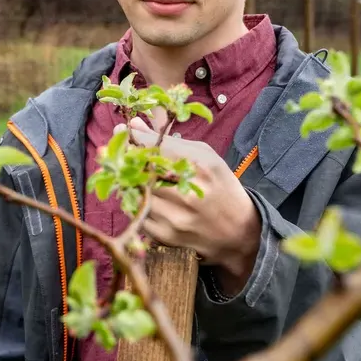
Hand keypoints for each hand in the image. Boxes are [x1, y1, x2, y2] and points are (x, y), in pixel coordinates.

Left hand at [124, 117, 261, 295]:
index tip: (122, 133)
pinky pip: (136, 213)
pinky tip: (144, 197)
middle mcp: (186, 194)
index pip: (153, 148)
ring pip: (134, 192)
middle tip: (121, 153)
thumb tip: (132, 125)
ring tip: (134, 175)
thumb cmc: (220, 186)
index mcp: (200, 167)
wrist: (239, 231)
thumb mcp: (205, 156)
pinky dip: (135, 202)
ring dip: (129, 181)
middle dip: (127, 159)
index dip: (132, 139)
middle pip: (139, 170)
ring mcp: (174, 217)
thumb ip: (168, 140)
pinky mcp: (165, 235)